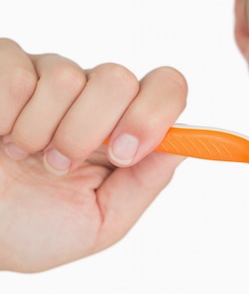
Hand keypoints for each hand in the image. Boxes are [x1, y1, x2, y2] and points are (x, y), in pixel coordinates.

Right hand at [0, 38, 187, 271]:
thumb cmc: (32, 226)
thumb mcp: (101, 219)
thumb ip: (145, 181)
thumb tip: (184, 144)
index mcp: (123, 127)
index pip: (166, 87)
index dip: (153, 114)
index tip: (124, 153)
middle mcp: (91, 95)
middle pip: (118, 78)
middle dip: (87, 131)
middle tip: (60, 165)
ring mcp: (47, 76)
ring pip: (66, 76)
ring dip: (39, 132)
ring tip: (23, 156)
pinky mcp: (4, 67)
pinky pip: (16, 76)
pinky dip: (4, 118)